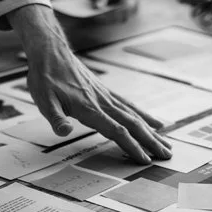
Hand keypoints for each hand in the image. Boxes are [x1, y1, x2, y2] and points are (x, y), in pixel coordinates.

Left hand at [8, 4, 170, 163]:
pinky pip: (129, 105)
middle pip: (132, 124)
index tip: (146, 160)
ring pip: (134, 116)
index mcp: (89, 108)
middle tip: (167, 156)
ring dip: (152, 132)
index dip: (131, 146)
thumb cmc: (45, 78)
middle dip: (150, 142)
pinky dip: (145, 116)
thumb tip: (64, 131)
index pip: (116, 130)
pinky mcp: (106, 92)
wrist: (51, 52)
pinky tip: (155, 123)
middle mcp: (102, 102)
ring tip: (167, 145)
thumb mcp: (43, 100)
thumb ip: (56, 118)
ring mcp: (106, 96)